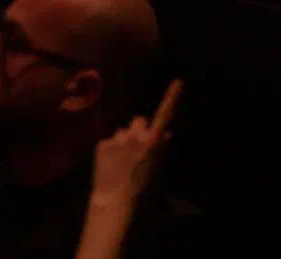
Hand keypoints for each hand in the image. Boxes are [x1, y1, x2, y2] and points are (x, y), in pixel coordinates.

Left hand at [88, 80, 181, 211]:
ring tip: (124, 160)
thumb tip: (166, 134)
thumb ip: (161, 149)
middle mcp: (134, 136)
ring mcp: (116, 138)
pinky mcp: (102, 143)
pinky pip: (110, 140)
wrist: (116, 200)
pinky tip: (112, 164)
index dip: (171, 98)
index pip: (164, 116)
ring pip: (123, 131)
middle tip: (138, 147)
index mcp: (152, 142)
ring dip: (125, 139)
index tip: (179, 81)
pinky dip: (112, 148)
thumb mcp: (158, 169)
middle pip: (139, 120)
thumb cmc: (143, 188)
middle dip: (140, 129)